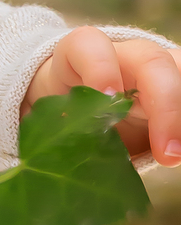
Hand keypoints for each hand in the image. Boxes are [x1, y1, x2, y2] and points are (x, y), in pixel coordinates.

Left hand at [22, 26, 180, 166]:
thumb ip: (63, 138)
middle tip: (167, 154)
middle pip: (151, 59)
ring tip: (179, 155)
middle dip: (165, 102)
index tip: (109, 95)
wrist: (78, 107)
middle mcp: (123, 57)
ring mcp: (153, 70)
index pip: (88, 44)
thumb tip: (58, 179)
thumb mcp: (56, 123)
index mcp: (82, 56)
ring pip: (179, 71)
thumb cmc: (64, 114)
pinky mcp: (171, 87)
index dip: (99, 67)